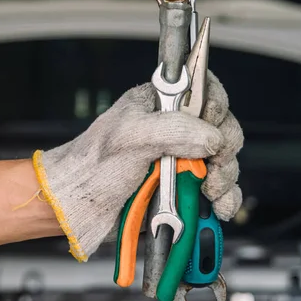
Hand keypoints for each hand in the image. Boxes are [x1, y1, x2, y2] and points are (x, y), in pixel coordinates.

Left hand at [32, 70, 242, 261]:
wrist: (76, 209)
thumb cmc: (91, 168)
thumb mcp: (129, 138)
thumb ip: (173, 130)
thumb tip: (212, 137)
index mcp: (158, 106)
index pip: (203, 91)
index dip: (215, 106)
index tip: (211, 124)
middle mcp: (173, 132)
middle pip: (220, 130)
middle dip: (224, 150)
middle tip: (213, 165)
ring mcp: (178, 163)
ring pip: (222, 163)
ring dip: (225, 179)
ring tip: (211, 193)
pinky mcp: (181, 190)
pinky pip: (216, 193)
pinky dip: (224, 200)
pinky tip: (218, 207)